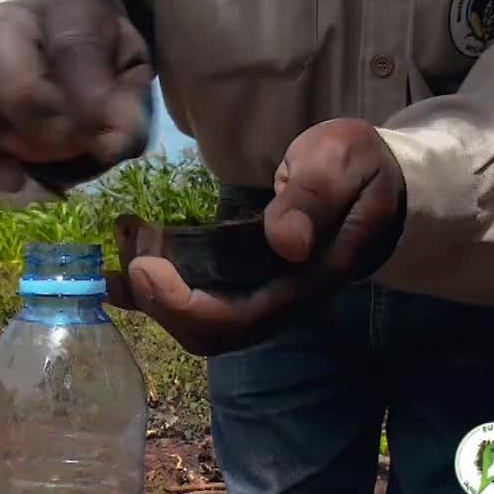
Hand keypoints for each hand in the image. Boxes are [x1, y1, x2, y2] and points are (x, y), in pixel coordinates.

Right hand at [0, 0, 153, 193]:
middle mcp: (11, 18)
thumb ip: (128, 110)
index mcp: (68, 9)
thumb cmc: (102, 75)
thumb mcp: (130, 86)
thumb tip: (110, 144)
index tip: (101, 132)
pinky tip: (12, 179)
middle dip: (29, 105)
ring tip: (27, 162)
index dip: (85, 93)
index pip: (70, 41)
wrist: (73, 77)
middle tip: (63, 143)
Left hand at [106, 118, 406, 355]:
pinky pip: (192, 298)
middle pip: (207, 331)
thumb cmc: (357, 169)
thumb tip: (286, 243)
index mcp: (307, 282)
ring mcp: (260, 298)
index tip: (143, 264)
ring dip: (148, 291)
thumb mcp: (343, 162)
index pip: (237, 318)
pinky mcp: (243, 284)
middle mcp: (279, 303)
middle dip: (156, 299)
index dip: (182, 302)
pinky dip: (151, 284)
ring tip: (120, 239)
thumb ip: (317, 196)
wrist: (373, 186)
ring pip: (195, 320)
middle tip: (126, 245)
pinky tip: (120, 259)